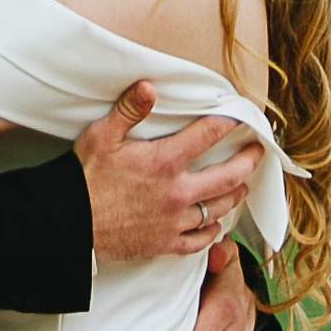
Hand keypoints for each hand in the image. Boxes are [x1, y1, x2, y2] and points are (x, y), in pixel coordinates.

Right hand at [76, 84, 256, 265]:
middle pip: (228, 176)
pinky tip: (215, 225)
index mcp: (165, 161)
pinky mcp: (166, 243)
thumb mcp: (103, 135)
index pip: (208, 135)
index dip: (228, 123)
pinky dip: (212, 231)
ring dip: (235, 195)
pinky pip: (200, 240)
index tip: (240, 117)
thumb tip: (149, 86)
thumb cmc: (85, 178)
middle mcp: (177, 192)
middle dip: (248, 161)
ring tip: (243, 186)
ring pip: (219, 208)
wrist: (72, 224)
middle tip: (259, 153)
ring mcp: (175, 221)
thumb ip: (129, 110)